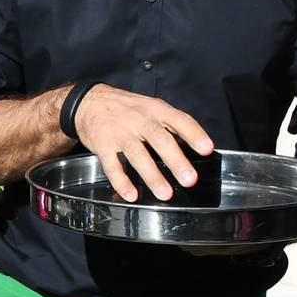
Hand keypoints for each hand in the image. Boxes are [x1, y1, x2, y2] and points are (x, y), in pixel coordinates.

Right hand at [71, 85, 214, 202]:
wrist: (88, 102)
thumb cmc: (126, 108)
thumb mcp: (150, 107)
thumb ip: (170, 124)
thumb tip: (194, 145)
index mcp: (155, 109)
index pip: (179, 120)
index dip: (194, 134)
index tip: (207, 149)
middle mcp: (138, 120)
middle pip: (159, 140)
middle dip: (176, 161)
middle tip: (189, 179)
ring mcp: (119, 133)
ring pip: (137, 155)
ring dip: (152, 176)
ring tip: (165, 194)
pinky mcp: (102, 145)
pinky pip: (112, 165)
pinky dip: (121, 181)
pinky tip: (132, 195)